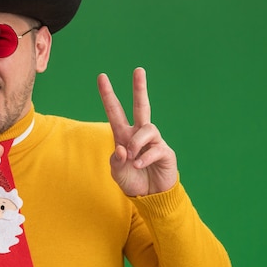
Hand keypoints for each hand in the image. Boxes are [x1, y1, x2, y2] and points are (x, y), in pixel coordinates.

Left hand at [97, 67, 177, 196]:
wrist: (149, 196)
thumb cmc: (132, 180)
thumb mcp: (117, 172)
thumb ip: (115, 160)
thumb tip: (121, 148)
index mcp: (123, 135)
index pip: (115, 111)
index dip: (108, 95)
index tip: (102, 77)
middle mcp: (139, 134)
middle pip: (141, 106)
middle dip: (140, 88)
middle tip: (139, 70)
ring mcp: (154, 141)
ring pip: (147, 128)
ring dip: (136, 142)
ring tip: (131, 156)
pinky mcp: (165, 152)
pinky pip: (155, 149)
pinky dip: (144, 158)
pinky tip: (138, 165)